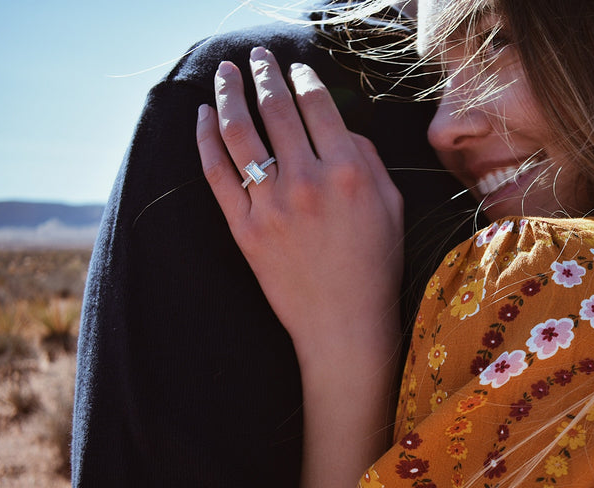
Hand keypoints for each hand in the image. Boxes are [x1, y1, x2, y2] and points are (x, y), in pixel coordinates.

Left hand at [196, 46, 403, 360]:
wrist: (344, 323)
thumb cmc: (375, 266)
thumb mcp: (391, 205)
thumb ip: (367, 159)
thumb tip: (339, 127)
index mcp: (348, 172)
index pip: (317, 106)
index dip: (302, 78)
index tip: (294, 68)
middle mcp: (306, 181)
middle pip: (276, 109)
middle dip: (264, 73)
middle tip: (257, 57)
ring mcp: (271, 205)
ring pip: (239, 133)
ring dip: (229, 94)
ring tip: (226, 73)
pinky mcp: (244, 228)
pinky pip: (216, 173)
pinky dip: (204, 139)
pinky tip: (203, 116)